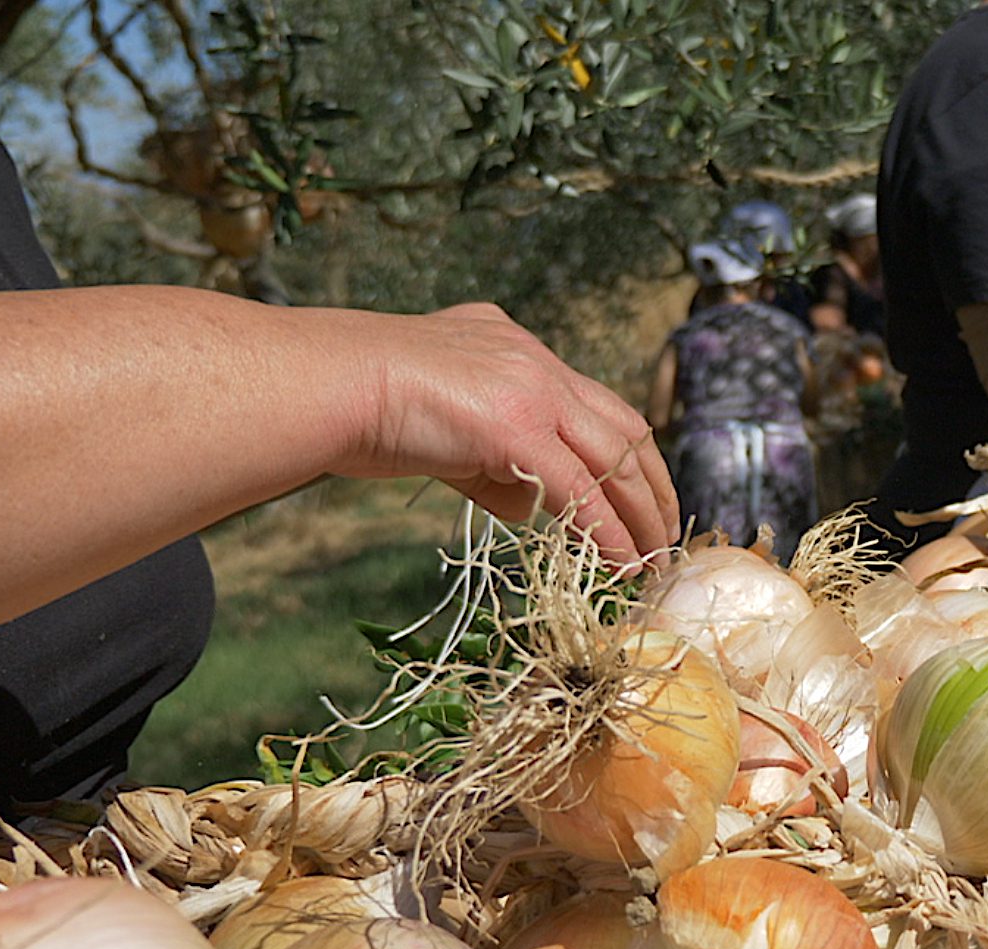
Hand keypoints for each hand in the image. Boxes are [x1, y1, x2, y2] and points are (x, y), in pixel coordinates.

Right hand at [335, 302, 678, 565]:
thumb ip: (492, 462)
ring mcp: (530, 387)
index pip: (592, 401)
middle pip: (622, 425)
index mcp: (514, 346)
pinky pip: (581, 489)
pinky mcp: (517, 424)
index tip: (640, 492)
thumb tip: (527, 505)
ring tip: (653, 557)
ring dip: (641, 514)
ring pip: (615, 457)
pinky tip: (621, 563)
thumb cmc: (358, 407)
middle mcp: (532, 358)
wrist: (321, 385)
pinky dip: (607, 531)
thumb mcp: (442, 431)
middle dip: (652, 483)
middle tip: (666, 530)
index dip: (625, 452)